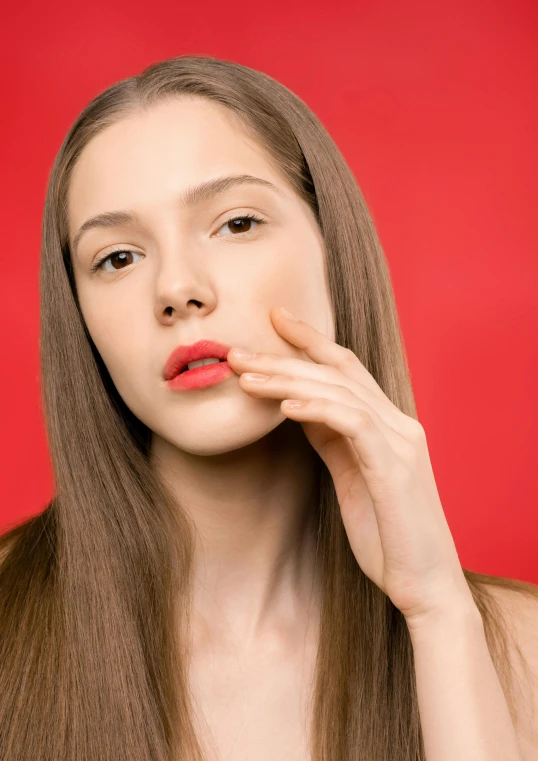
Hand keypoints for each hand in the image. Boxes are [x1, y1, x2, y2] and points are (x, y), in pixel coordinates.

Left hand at [226, 306, 476, 628]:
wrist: (425, 586)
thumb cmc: (386, 535)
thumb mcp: (350, 477)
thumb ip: (332, 440)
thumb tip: (297, 408)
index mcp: (388, 425)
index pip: (346, 368)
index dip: (310, 340)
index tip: (274, 320)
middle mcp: (399, 424)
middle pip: (337, 373)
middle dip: (285, 357)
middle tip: (238, 351)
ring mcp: (400, 443)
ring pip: (340, 392)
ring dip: (288, 381)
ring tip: (245, 377)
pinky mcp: (394, 468)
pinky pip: (353, 425)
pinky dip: (317, 410)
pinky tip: (283, 409)